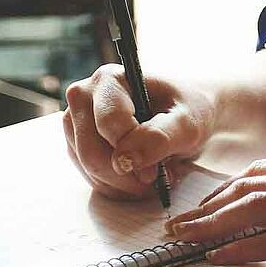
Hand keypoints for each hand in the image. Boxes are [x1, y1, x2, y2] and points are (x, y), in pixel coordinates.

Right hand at [62, 64, 215, 198]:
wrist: (186, 117)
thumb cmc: (188, 112)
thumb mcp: (187, 124)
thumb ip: (159, 138)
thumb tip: (124, 160)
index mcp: (109, 79)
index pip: (108, 124)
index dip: (134, 152)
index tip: (158, 169)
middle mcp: (84, 96)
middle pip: (91, 152)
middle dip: (126, 175)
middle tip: (156, 178)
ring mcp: (76, 122)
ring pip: (89, 169)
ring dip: (123, 184)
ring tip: (152, 174)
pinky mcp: (78, 144)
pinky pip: (90, 177)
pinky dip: (117, 187)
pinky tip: (138, 178)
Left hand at [165, 156, 265, 266]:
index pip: (263, 172)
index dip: (226, 189)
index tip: (204, 205)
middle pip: (248, 187)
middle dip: (207, 206)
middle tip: (179, 224)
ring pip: (254, 209)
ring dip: (211, 225)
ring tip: (185, 239)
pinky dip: (241, 247)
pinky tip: (219, 256)